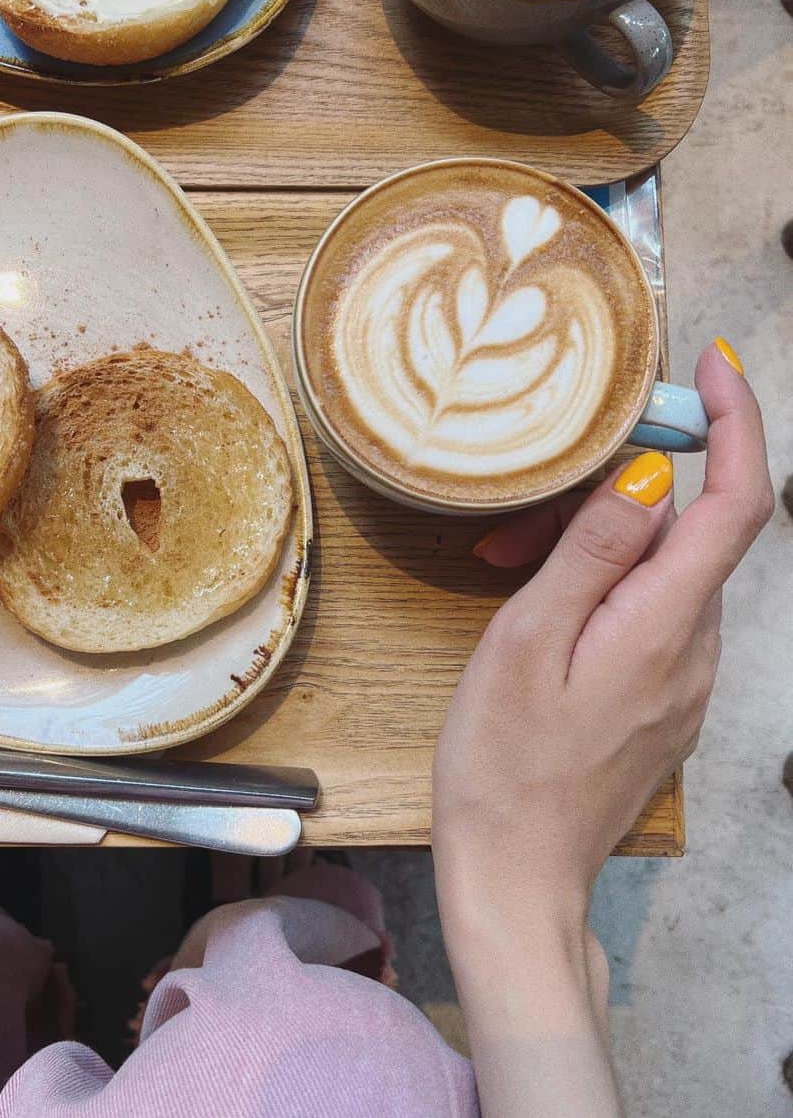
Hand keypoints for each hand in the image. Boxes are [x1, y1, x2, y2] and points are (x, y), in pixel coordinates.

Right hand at [431, 342, 771, 1115]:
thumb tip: (650, 476)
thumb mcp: (527, 642)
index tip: (713, 365)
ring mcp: (684, 678)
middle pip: (683, 530)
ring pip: (657, 570)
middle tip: (516, 521)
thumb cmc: (503, 764)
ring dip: (590, 546)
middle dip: (609, 497)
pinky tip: (536, 608)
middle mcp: (696, 648)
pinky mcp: (662, 697)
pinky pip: (646, 612)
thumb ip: (593, 553)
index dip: (738, 422)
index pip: (738, 501)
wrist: (516, 877)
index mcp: (667, 626)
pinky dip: (597, 587)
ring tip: (505, 568)